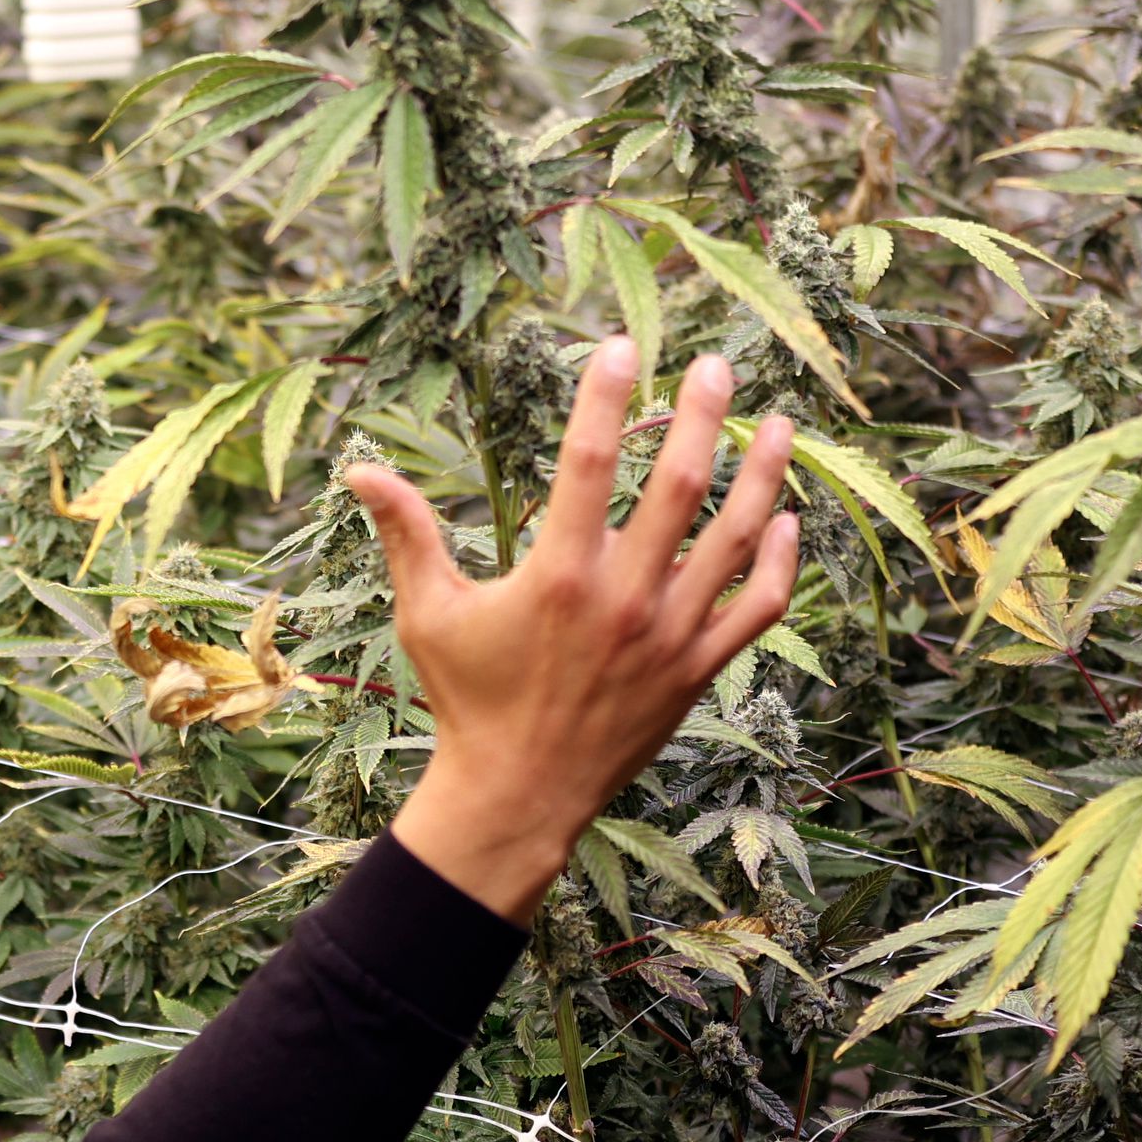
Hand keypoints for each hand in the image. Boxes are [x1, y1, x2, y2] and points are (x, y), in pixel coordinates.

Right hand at [359, 338, 798, 926]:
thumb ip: (406, 534)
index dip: (607, 396)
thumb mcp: (427, 615)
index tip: (622, 346)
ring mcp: (669, 635)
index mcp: (558, 576)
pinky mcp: (696, 670)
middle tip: (715, 366)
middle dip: (702, 415)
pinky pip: (757, 608)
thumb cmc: (467, 702)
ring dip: (763, 473)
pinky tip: (784, 520)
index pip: (589, 462)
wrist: (517, 796)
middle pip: (680, 484)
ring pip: (736, 537)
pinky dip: (778, 562)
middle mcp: (623, 598)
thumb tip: (358, 470)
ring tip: (777, 422)